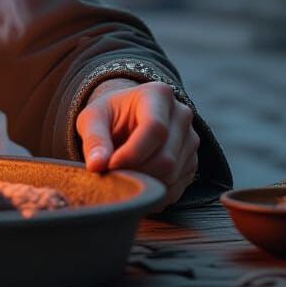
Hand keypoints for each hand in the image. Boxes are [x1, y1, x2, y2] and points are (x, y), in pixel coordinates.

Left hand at [75, 78, 199, 208]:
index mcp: (158, 95)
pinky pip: (175, 187)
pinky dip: (152, 191)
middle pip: (166, 157)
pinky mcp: (192, 163)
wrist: (125, 119)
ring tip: (120, 176)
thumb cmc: (109, 116)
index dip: (132, 153)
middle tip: (111, 175)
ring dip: (143, 184)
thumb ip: (94, 139)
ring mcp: (191, 139)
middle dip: (135, 172)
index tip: (109, 165)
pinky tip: (135, 183)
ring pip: (171, 175)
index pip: (155, 128)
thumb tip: (96, 165)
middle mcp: (182, 115)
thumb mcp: (93, 119)